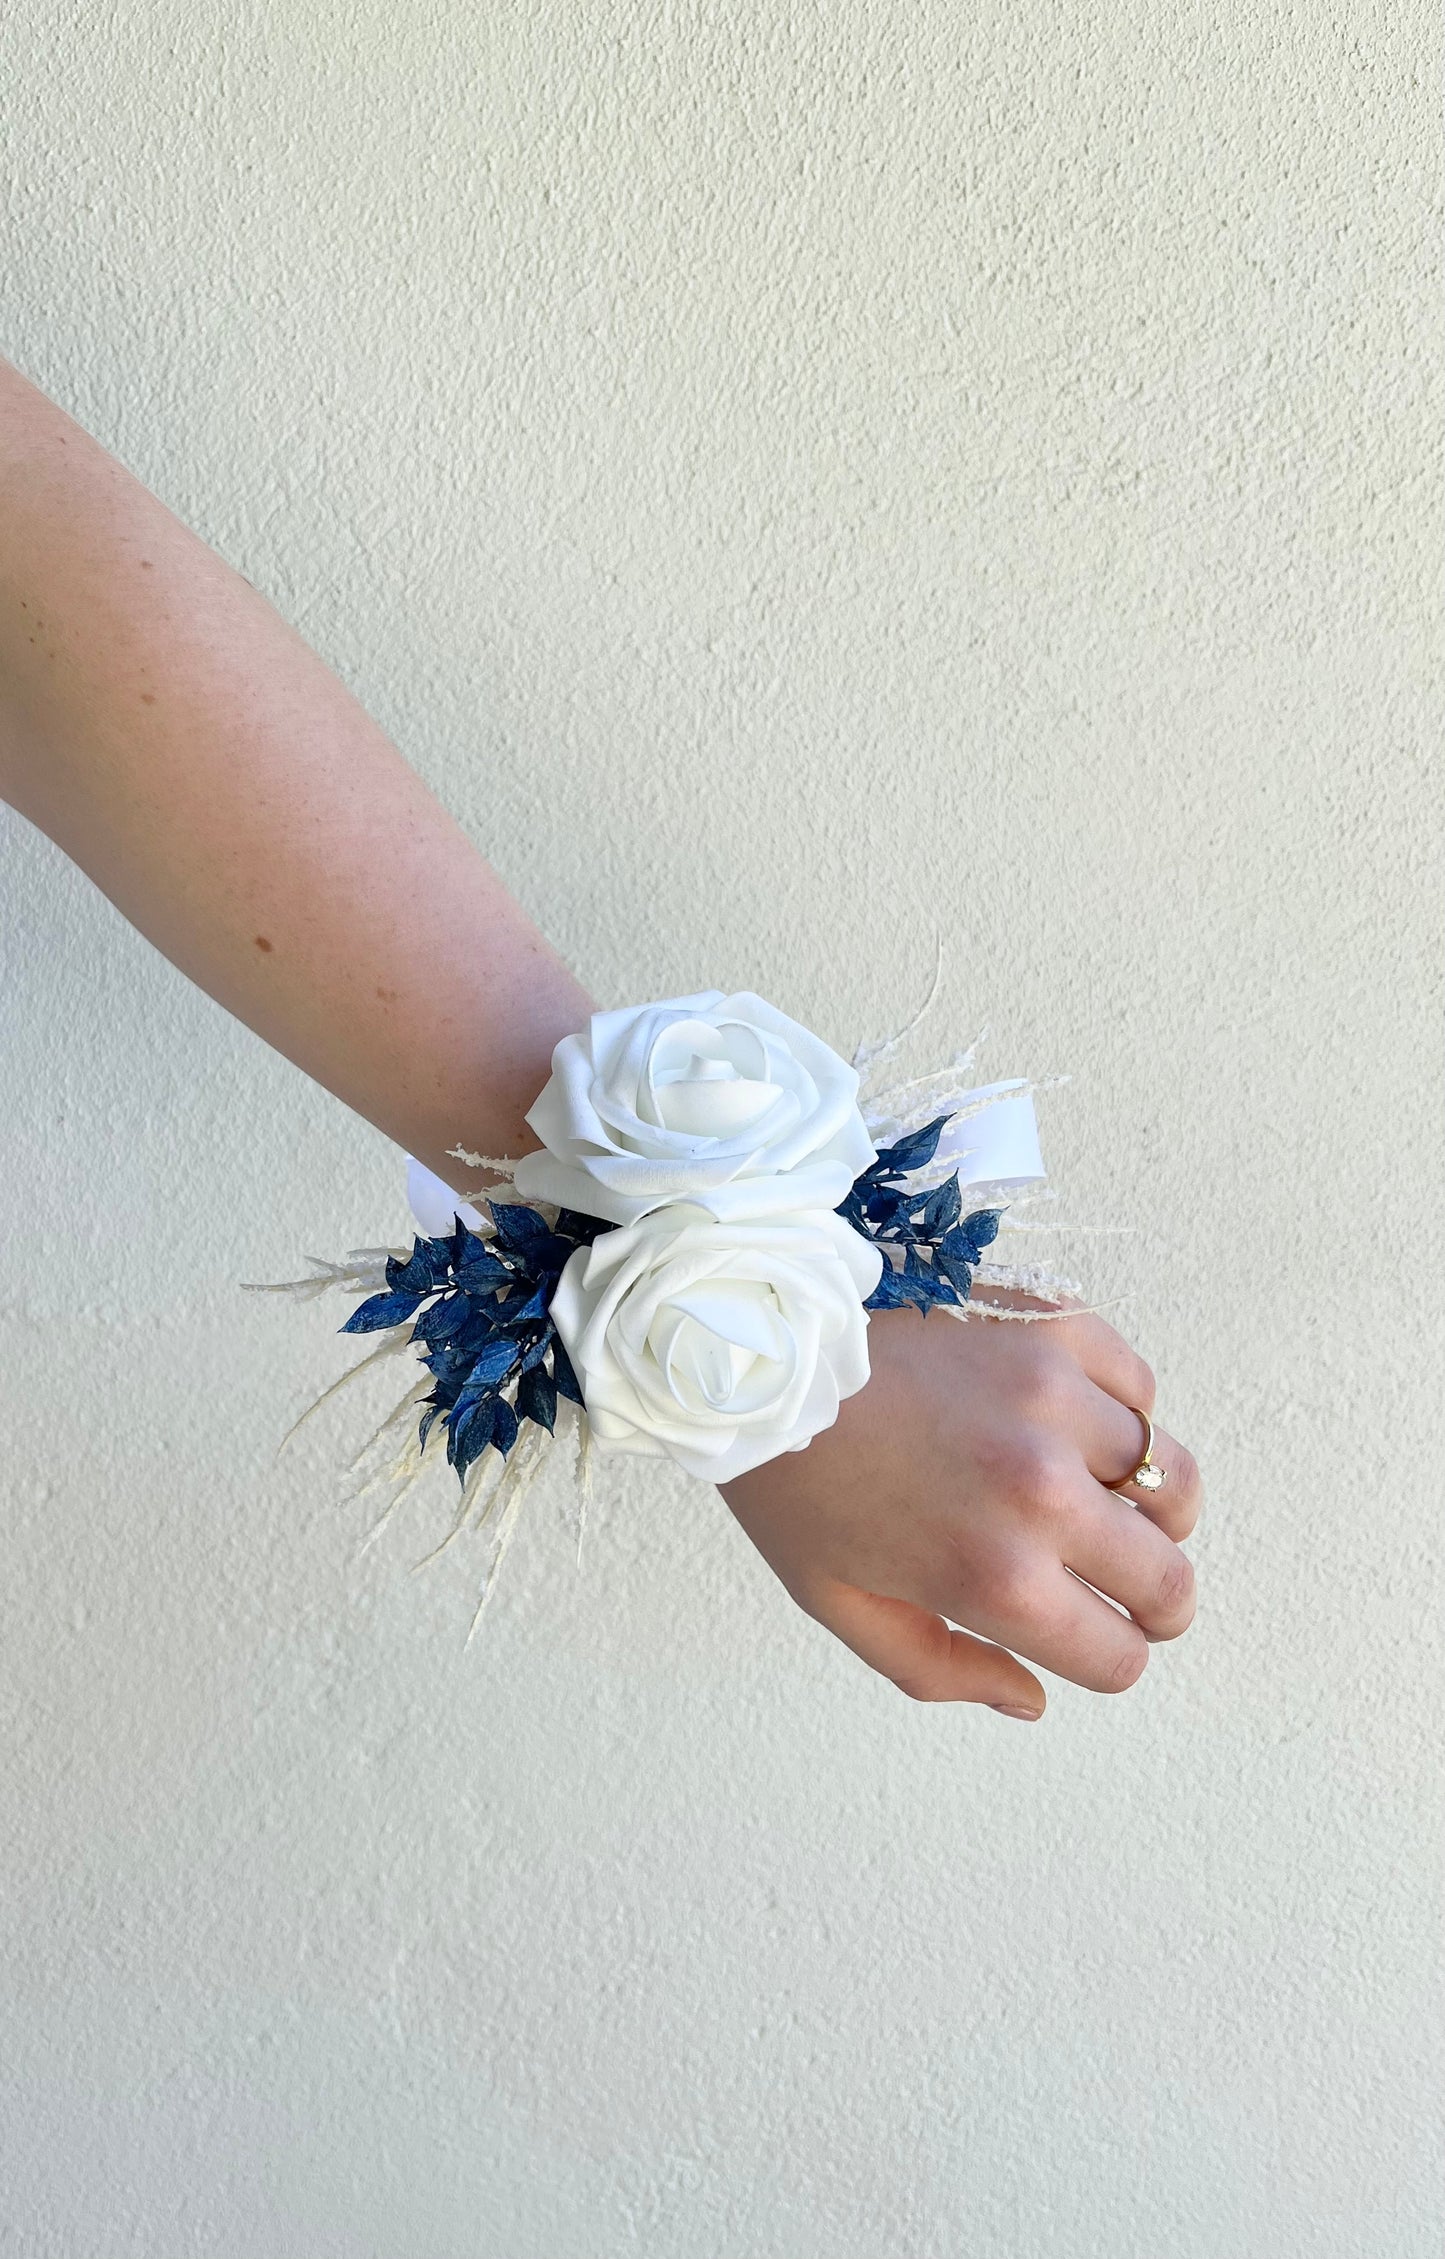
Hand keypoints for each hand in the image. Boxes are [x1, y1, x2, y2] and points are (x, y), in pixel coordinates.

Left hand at [718, 1287, 1201, 1717]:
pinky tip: (1073, 1423)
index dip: (1111, 1659)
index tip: (1096, 1639)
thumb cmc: (793, 1478)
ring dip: (1145, 1503)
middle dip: (1159, 1604)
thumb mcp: (841, 1601)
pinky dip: (1122, 1415)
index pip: (1117, 1656)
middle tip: (1137, 1591)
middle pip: (1169, 1581)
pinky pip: (1140, 1390)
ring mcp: (1056, 1402)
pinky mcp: (1058, 1328)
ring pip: (1170, 1479)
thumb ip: (940, 1668)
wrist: (762, 1346)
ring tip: (1108, 1502)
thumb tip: (1031, 1700)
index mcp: (991, 1575)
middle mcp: (1041, 1492)